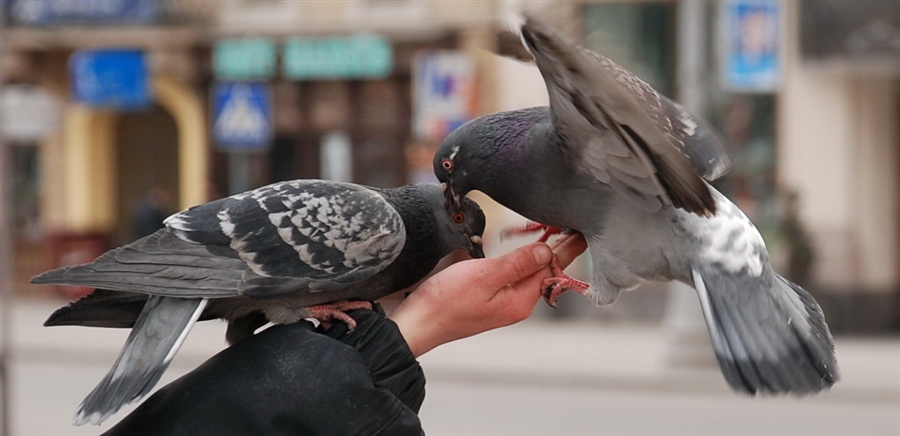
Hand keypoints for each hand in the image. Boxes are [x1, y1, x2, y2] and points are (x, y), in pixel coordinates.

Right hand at [388, 233, 586, 356]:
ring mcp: (501, 299)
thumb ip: (518, 263)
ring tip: (549, 228)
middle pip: (542, 268)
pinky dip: (514, 257)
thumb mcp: (484, 277)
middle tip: (567, 220)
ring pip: (525, 269)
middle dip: (554, 245)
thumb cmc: (446, 302)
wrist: (416, 322)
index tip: (581, 227)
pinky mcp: (487, 295)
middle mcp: (516, 301)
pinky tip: (515, 245)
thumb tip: (547, 250)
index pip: (552, 268)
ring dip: (534, 250)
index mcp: (521, 299)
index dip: (566, 246)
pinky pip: (509, 273)